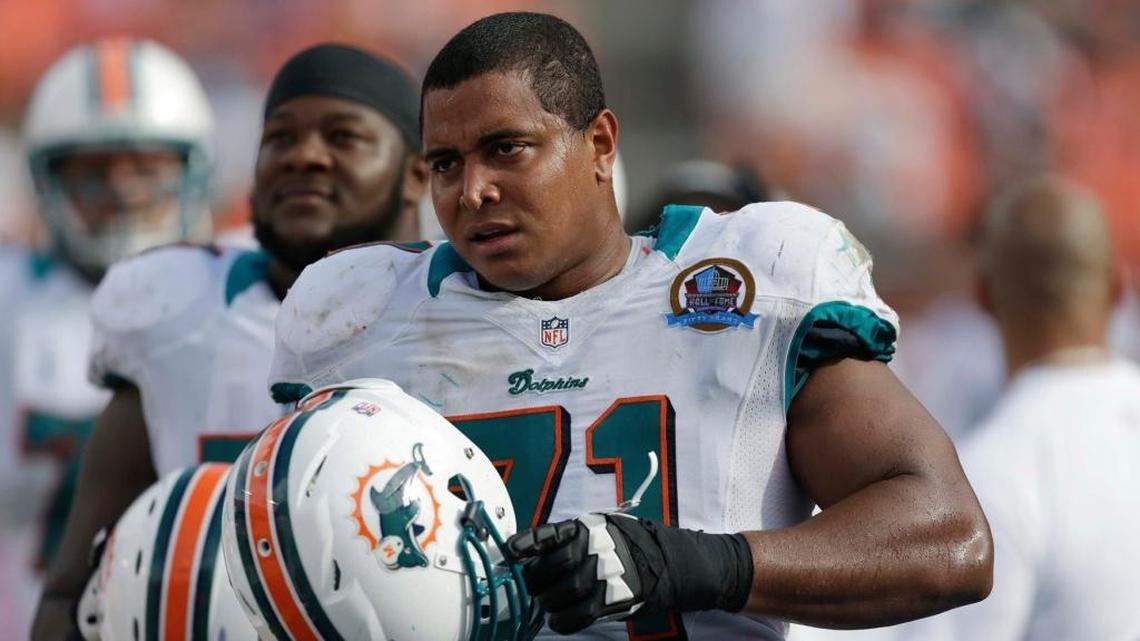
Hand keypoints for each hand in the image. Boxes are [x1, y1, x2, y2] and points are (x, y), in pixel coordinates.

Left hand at [506, 513, 752, 634]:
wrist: (668, 561)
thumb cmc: (625, 545)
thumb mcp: (598, 530)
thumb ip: (567, 539)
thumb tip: (529, 555)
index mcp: (584, 527)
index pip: (546, 534)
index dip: (524, 544)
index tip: (509, 554)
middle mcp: (592, 547)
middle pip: (547, 569)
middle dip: (533, 582)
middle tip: (533, 589)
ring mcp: (603, 573)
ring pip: (560, 594)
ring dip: (547, 605)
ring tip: (548, 607)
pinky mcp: (613, 597)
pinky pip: (578, 615)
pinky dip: (563, 621)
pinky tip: (558, 621)